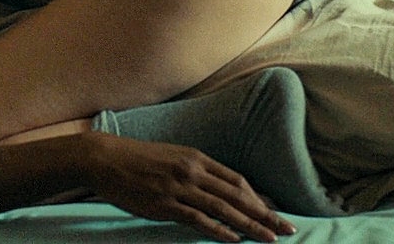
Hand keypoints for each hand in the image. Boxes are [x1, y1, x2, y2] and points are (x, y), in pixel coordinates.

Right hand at [80, 133, 294, 242]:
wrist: (105, 159)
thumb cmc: (138, 160)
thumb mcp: (173, 157)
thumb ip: (195, 171)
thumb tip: (216, 188)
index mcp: (197, 158)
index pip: (237, 180)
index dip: (259, 198)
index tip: (275, 212)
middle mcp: (193, 171)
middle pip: (238, 195)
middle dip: (266, 214)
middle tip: (288, 228)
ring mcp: (180, 188)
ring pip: (224, 209)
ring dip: (250, 225)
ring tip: (270, 239)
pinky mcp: (165, 204)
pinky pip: (199, 220)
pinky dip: (219, 231)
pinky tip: (235, 240)